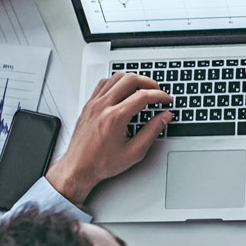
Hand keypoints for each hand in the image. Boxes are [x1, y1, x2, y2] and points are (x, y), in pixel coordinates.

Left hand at [46, 72, 172, 203]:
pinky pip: (104, 83)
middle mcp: (103, 106)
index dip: (160, 95)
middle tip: (158, 92)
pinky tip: (124, 90)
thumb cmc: (101, 163)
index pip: (143, 96)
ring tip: (143, 89)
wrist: (78, 168)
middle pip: (131, 79)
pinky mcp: (89, 104)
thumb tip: (164, 117)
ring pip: (117, 77)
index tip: (166, 99)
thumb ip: (152, 132)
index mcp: (115, 118)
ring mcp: (94, 103)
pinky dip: (117, 82)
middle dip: (149, 82)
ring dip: (134, 79)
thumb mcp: (134, 152)